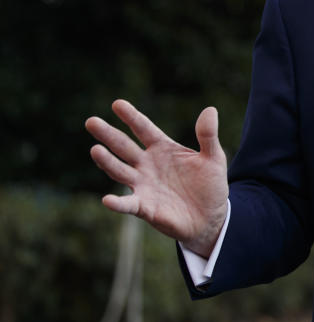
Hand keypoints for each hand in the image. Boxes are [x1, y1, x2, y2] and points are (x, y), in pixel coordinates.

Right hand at [86, 100, 228, 256]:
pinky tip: (107, 200)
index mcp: (163, 148)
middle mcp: (147, 165)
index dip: (131, 117)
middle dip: (108, 134)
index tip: (117, 104)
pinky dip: (117, 203)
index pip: (144, 129)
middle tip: (91, 121)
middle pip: (124, 147)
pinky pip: (128, 204)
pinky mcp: (145, 207)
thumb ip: (208, 135)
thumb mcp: (214, 158)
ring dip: (107, 162)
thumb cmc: (209, 185)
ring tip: (95, 150)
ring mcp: (143, 185)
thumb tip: (210, 110)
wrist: (211, 217)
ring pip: (120, 171)